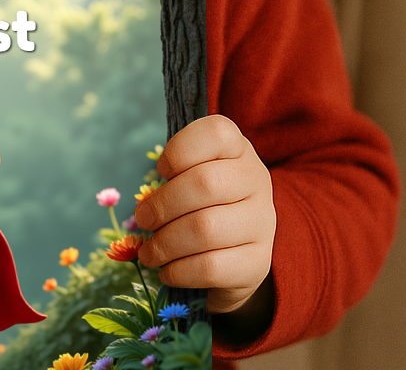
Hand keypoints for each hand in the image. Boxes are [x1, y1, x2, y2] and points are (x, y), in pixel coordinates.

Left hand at [134, 115, 274, 318]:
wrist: (238, 250)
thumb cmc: (203, 201)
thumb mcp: (191, 174)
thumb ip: (173, 177)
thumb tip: (145, 206)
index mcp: (238, 149)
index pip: (215, 134)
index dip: (179, 151)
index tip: (162, 170)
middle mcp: (256, 180)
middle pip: (205, 183)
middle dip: (162, 204)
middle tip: (142, 219)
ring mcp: (262, 222)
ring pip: (206, 229)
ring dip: (166, 243)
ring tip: (149, 252)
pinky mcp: (258, 262)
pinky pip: (211, 267)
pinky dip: (180, 271)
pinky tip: (167, 271)